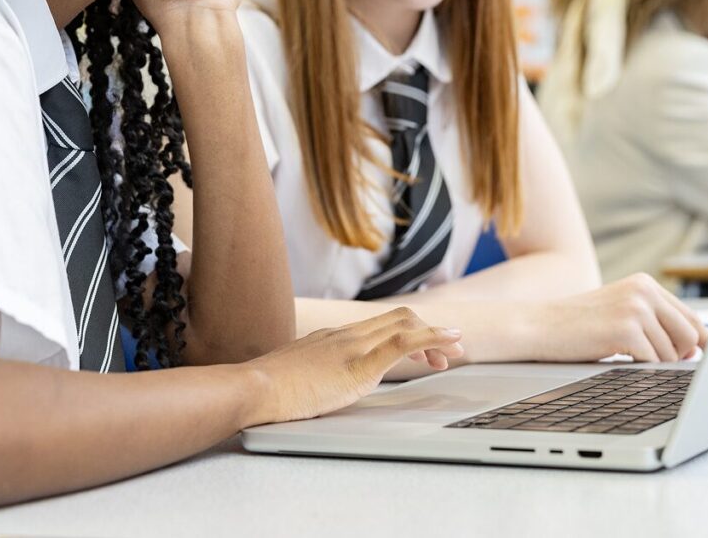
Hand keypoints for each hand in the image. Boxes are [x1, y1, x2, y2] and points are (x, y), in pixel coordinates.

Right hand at [240, 307, 464, 425]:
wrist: (254, 388)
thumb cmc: (269, 389)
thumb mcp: (298, 373)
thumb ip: (316, 371)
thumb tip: (323, 382)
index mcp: (334, 336)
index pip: (381, 323)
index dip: (410, 329)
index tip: (427, 347)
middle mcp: (347, 333)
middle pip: (399, 318)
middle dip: (429, 330)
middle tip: (451, 348)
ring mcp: (353, 345)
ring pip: (404, 325)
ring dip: (435, 336)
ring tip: (454, 350)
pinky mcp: (359, 363)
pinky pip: (402, 343)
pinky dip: (430, 340)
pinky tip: (445, 347)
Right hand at [532, 273, 707, 362]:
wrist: (539, 327)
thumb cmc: (579, 326)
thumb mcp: (620, 313)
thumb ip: (655, 322)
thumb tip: (698, 350)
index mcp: (644, 283)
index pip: (692, 319)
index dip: (696, 344)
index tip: (690, 360)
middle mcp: (644, 290)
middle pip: (692, 336)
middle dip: (677, 356)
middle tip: (648, 361)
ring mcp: (636, 308)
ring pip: (673, 354)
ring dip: (654, 364)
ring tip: (623, 355)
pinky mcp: (627, 330)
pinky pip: (654, 363)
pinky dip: (639, 370)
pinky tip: (615, 359)